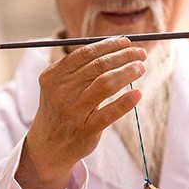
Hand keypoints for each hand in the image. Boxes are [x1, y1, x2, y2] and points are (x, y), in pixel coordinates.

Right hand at [16, 37, 145, 188]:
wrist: (48, 146)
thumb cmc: (61, 110)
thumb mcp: (60, 86)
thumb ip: (80, 69)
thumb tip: (117, 48)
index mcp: (53, 76)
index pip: (85, 53)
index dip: (109, 45)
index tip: (127, 42)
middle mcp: (61, 92)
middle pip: (98, 66)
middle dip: (123, 56)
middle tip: (141, 54)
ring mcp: (73, 112)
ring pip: (105, 84)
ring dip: (127, 72)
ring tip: (141, 68)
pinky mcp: (85, 130)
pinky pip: (109, 113)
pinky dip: (126, 102)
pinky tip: (138, 93)